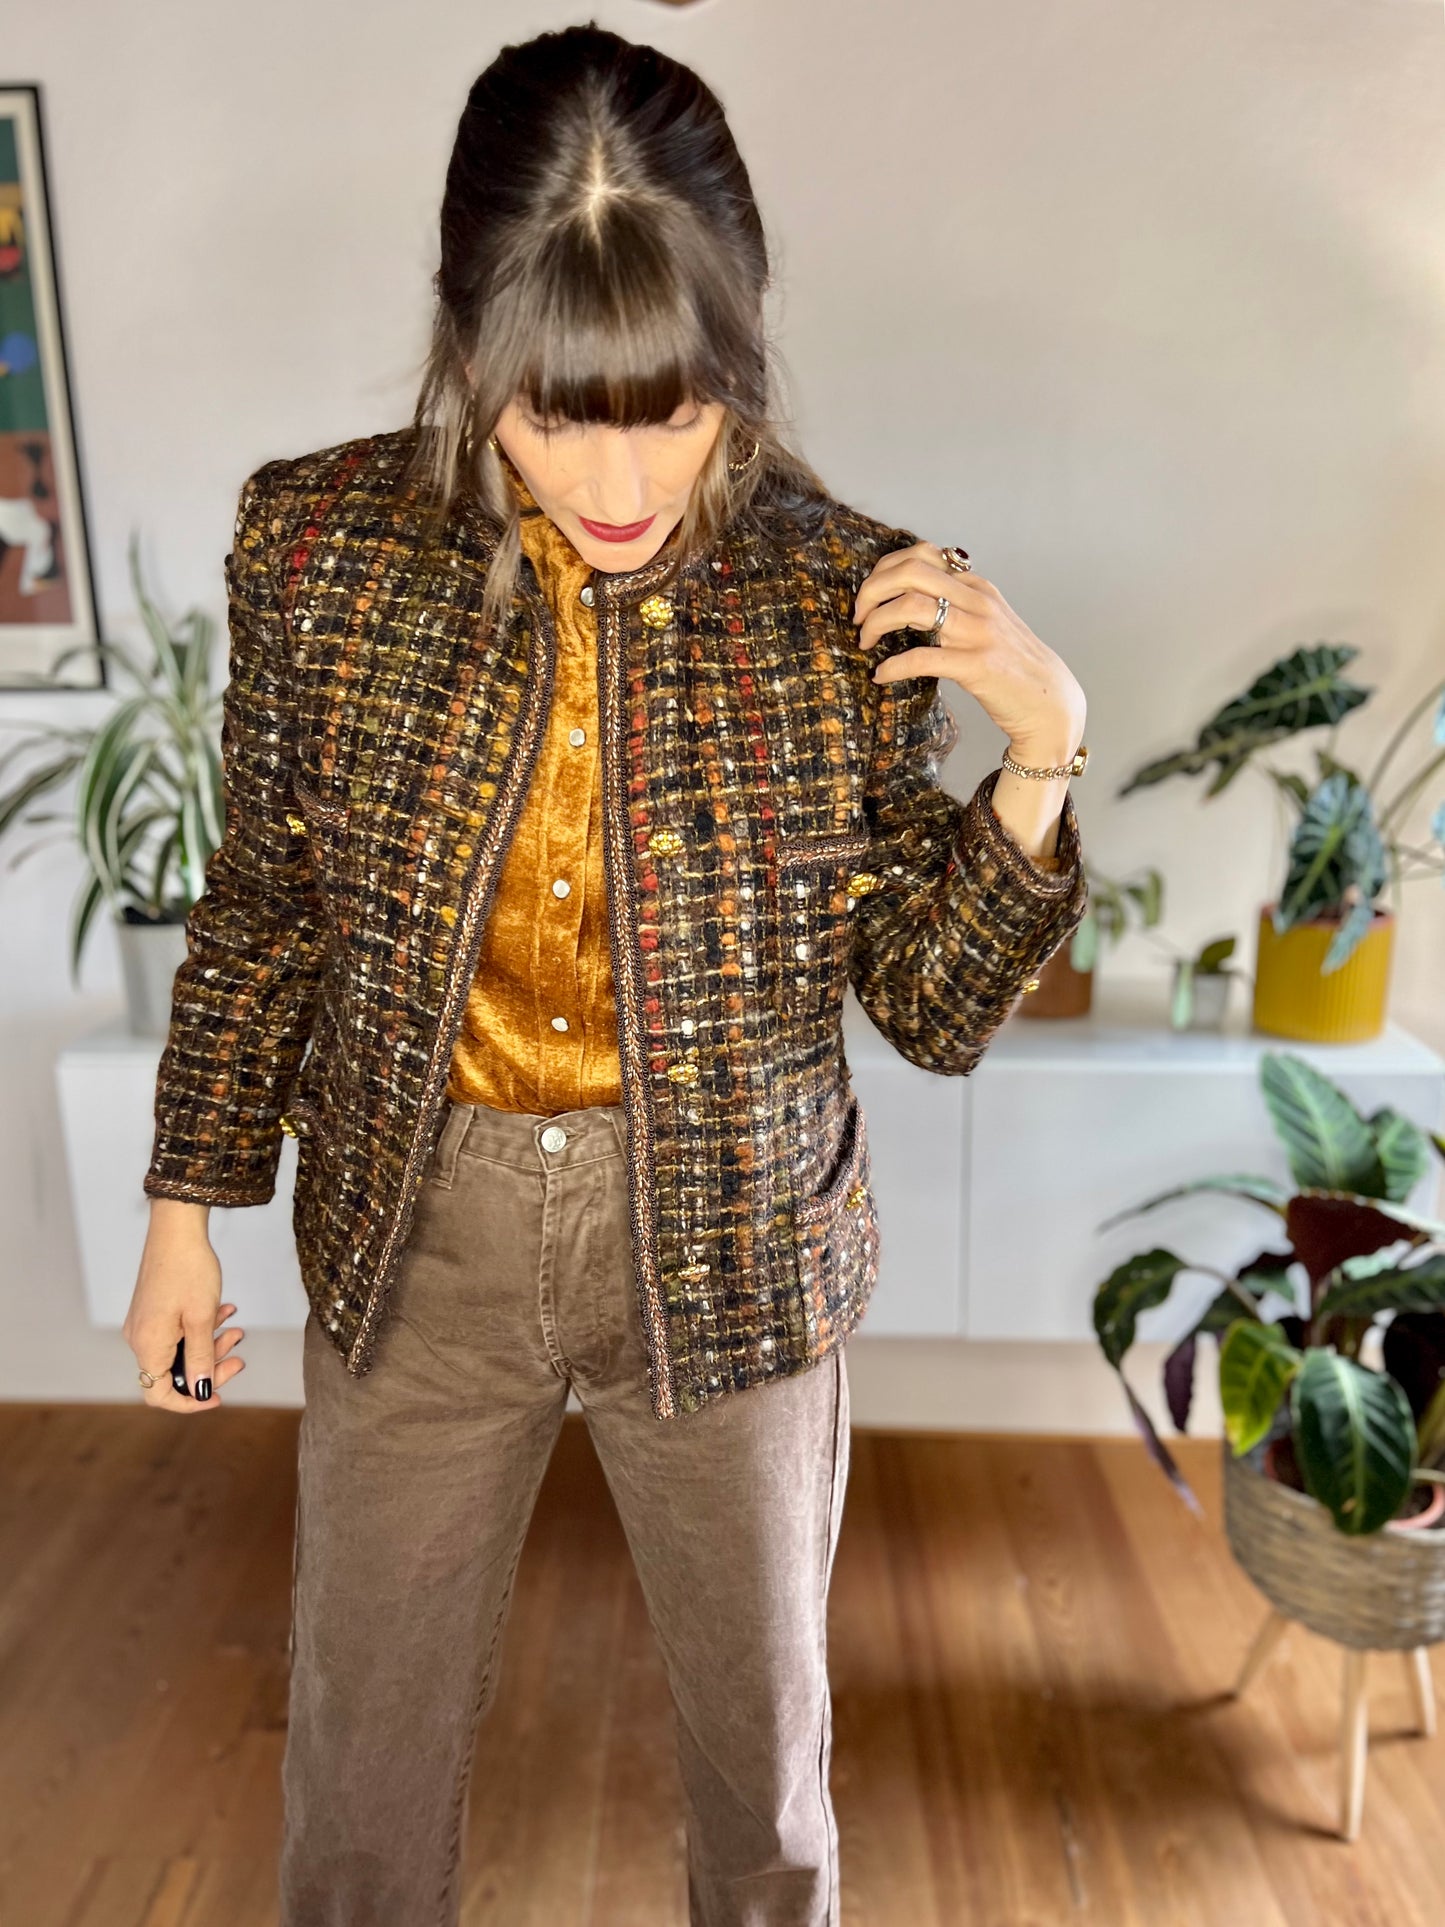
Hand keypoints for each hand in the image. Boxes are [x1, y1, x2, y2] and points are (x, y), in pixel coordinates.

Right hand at [124, 1210, 246, 1411]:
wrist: (177, 1228)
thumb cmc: (189, 1269)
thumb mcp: (201, 1319)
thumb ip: (201, 1358)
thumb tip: (199, 1391)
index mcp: (148, 1345)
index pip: (158, 1394)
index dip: (188, 1402)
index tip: (216, 1397)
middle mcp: (140, 1338)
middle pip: (174, 1373)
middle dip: (210, 1367)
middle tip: (238, 1356)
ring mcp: (145, 1323)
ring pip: (181, 1350)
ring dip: (210, 1345)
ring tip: (235, 1329)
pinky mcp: (154, 1310)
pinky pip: (178, 1331)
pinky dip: (202, 1328)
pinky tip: (224, 1311)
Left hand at [851, 541, 1084, 758]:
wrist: (1050, 701)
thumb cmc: (1013, 665)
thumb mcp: (987, 622)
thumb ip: (956, 605)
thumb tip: (910, 601)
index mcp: (976, 587)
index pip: (921, 556)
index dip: (883, 572)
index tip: (869, 597)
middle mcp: (977, 601)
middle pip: (910, 572)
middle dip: (872, 591)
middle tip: (858, 617)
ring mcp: (978, 632)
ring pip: (911, 607)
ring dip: (877, 623)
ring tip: (866, 642)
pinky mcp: (976, 666)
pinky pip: (921, 658)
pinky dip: (892, 666)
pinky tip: (882, 675)